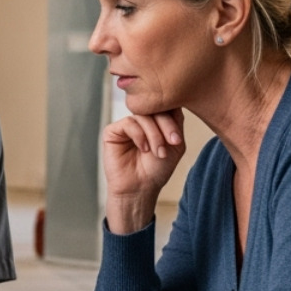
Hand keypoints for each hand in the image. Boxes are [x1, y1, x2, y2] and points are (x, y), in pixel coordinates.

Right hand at [102, 109, 185, 232]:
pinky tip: (143, 149)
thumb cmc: (157, 169)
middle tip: (172, 143)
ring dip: (154, 134)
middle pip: (155, 108)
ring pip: (143, 116)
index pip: (165, 106)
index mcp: (156, 121)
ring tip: (158, 152)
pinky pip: (129, 123)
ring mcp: (127, 124)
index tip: (178, 139)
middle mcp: (141, 120)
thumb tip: (176, 102)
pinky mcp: (113, 131)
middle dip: (166, 126)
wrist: (141, 188)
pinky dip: (139, 135)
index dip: (173, 117)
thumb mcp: (175, 145)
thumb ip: (176, 123)